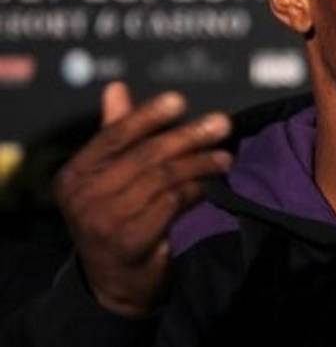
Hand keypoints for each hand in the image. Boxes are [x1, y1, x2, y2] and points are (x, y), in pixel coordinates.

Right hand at [54, 82, 232, 316]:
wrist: (116, 281)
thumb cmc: (117, 216)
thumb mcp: (110, 175)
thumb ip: (116, 132)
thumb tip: (117, 87)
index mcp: (75, 174)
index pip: (114, 135)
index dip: (147, 116)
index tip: (179, 100)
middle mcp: (84, 196)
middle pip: (145, 155)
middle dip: (188, 136)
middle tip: (222, 124)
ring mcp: (105, 220)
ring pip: (164, 178)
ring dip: (201, 163)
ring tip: (226, 157)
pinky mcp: (130, 240)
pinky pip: (173, 203)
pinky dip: (196, 189)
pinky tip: (211, 185)